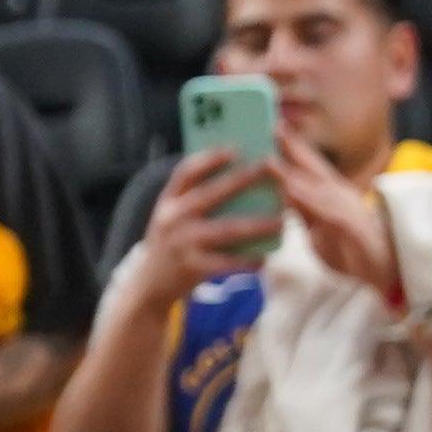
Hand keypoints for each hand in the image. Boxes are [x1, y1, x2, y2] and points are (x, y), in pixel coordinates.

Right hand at [130, 143, 276, 301]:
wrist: (150, 283)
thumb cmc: (173, 242)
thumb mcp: (173, 216)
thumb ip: (195, 198)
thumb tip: (240, 175)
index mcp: (168, 201)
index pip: (186, 172)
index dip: (210, 159)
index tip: (235, 148)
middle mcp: (172, 218)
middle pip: (211, 194)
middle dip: (242, 180)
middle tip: (270, 169)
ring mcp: (182, 243)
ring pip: (227, 229)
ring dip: (258, 224)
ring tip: (282, 220)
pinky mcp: (192, 267)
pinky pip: (227, 262)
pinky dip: (248, 260)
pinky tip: (266, 258)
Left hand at [270, 126, 400, 304]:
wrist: (386, 271)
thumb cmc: (353, 249)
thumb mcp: (320, 228)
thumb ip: (303, 210)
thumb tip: (283, 192)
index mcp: (333, 196)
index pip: (311, 168)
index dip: (294, 148)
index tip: (275, 126)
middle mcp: (341, 198)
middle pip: (315, 169)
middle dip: (295, 148)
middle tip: (274, 126)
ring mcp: (347, 211)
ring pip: (318, 188)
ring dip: (295, 173)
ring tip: (270, 159)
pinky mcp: (352, 228)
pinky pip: (328, 213)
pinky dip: (309, 201)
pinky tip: (291, 191)